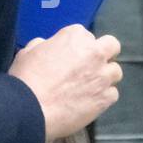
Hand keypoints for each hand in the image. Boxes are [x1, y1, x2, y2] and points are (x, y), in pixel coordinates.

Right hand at [8, 24, 121, 140]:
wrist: (31, 108)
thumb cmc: (26, 77)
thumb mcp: (28, 51)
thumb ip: (44, 45)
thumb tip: (48, 47)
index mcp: (75, 36)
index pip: (85, 34)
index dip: (77, 45)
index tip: (69, 55)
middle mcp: (94, 53)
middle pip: (112, 46)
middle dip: (104, 52)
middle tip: (90, 64)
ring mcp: (102, 76)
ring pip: (116, 71)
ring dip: (105, 75)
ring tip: (90, 85)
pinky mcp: (106, 98)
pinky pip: (112, 93)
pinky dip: (103, 96)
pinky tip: (89, 101)